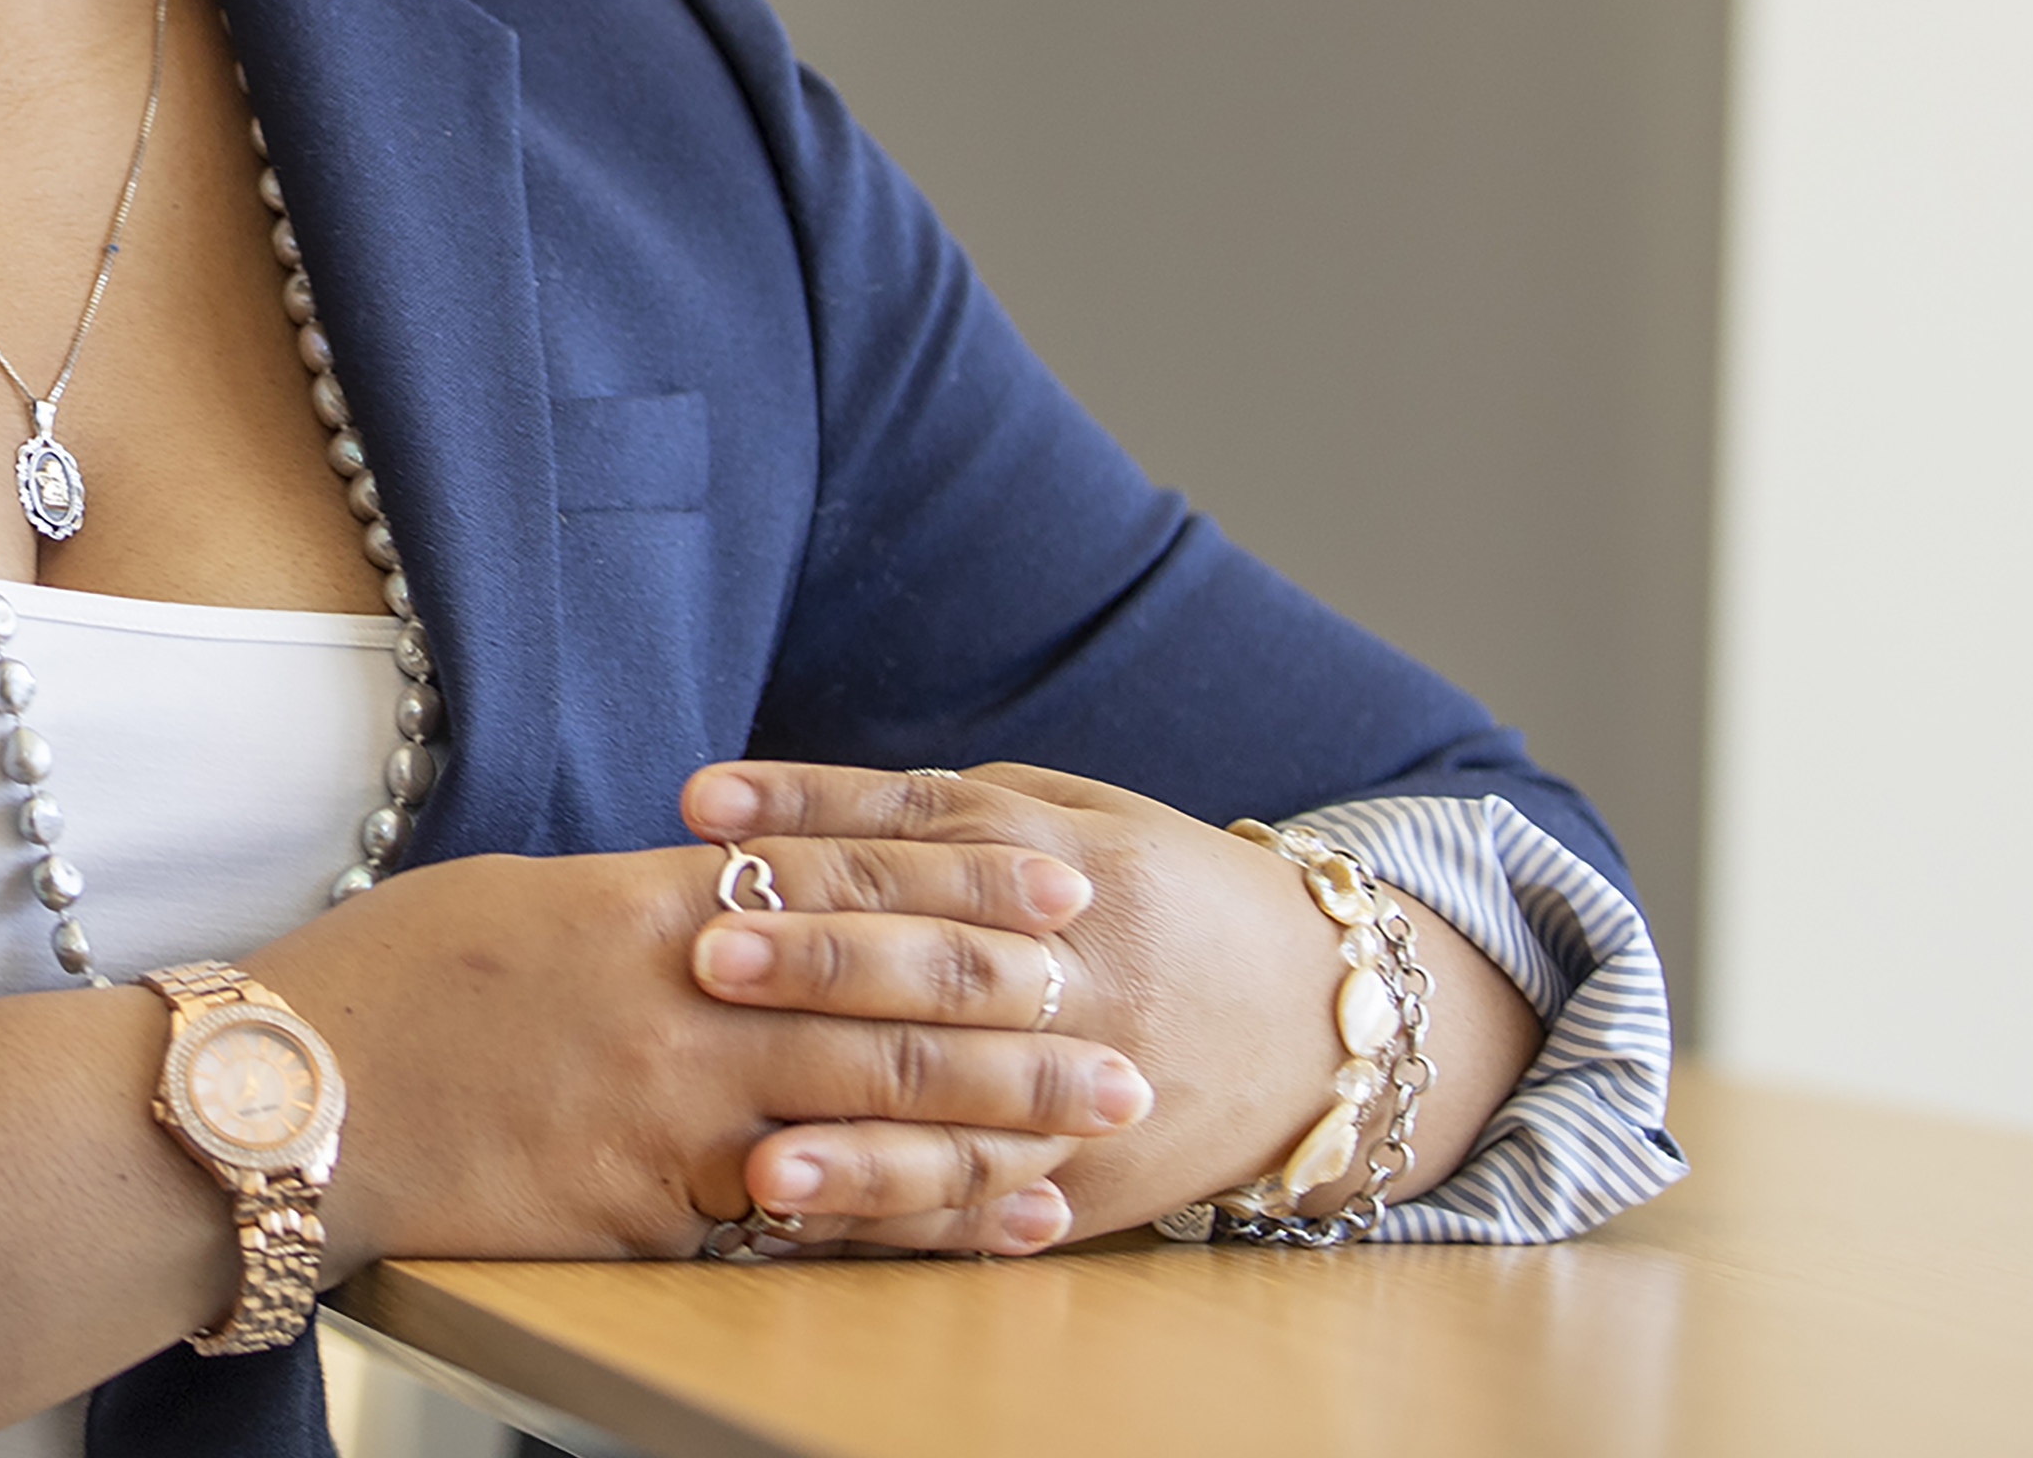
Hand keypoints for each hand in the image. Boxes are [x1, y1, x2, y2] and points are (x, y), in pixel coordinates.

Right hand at [243, 838, 1154, 1271]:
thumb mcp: (522, 902)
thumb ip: (645, 907)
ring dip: (1003, 1118)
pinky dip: (914, 1217)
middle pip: (881, 999)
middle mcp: (671, 1000)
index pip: (833, 879)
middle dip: (1020, 1013)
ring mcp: (661, 1111)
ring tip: (1103, 1120)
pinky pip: (807, 1215)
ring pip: (868, 1111)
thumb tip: (735, 898)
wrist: (283, 1098)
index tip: (1061, 885)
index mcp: (642, 901)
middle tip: (1130, 1020)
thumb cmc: (389, 985)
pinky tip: (996, 1221)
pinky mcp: (644, 1209)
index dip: (959, 880)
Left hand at [676, 759, 1538, 1239]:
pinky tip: (809, 1222)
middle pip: (942, 963)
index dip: (813, 814)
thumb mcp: (1080, 816)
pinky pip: (986, 1203)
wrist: (1329, 1018)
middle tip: (704, 955)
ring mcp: (1094, 1085)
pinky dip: (897, 1215)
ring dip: (860, 1137)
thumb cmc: (1162, 895)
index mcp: (1078, 861)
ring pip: (970, 1114)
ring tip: (758, 1151)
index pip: (925, 829)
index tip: (702, 811)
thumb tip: (777, 810)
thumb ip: (945, 810)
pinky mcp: (1096, 1181)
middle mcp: (1089, 973)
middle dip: (822, 961)